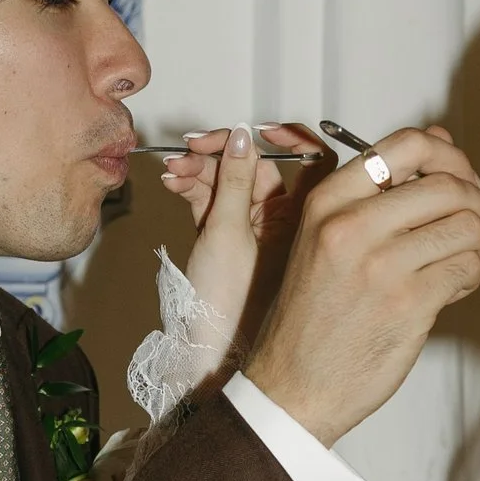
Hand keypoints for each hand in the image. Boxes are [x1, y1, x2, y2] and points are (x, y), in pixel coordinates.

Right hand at [154, 126, 326, 354]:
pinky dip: (192, 187)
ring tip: (175, 169)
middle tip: (194, 147)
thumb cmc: (228, 308)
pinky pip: (211, 198)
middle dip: (222, 151)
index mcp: (300, 218)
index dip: (285, 137)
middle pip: (256, 165)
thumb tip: (244, 136)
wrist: (207, 351)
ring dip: (201, 168)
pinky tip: (174, 182)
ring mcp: (251, 229)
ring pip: (229, 180)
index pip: (305, 160)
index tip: (257, 129)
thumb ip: (234, 181)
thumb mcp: (228, 233)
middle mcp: (279, 221)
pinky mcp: (223, 236)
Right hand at [242, 127, 479, 445]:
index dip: (448, 155)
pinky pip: (467, 269)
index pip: (408, 145)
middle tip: (469, 224)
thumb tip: (438, 139)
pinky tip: (448, 288)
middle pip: (449, 185)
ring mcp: (381, 266)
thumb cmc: (311, 315)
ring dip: (475, 243)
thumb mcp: (323, 238)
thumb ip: (375, 189)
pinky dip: (469, 277)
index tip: (455, 176)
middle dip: (474, 203)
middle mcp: (351, 226)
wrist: (293, 385)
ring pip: (467, 226)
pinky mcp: (410, 304)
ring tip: (457, 259)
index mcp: (327, 202)